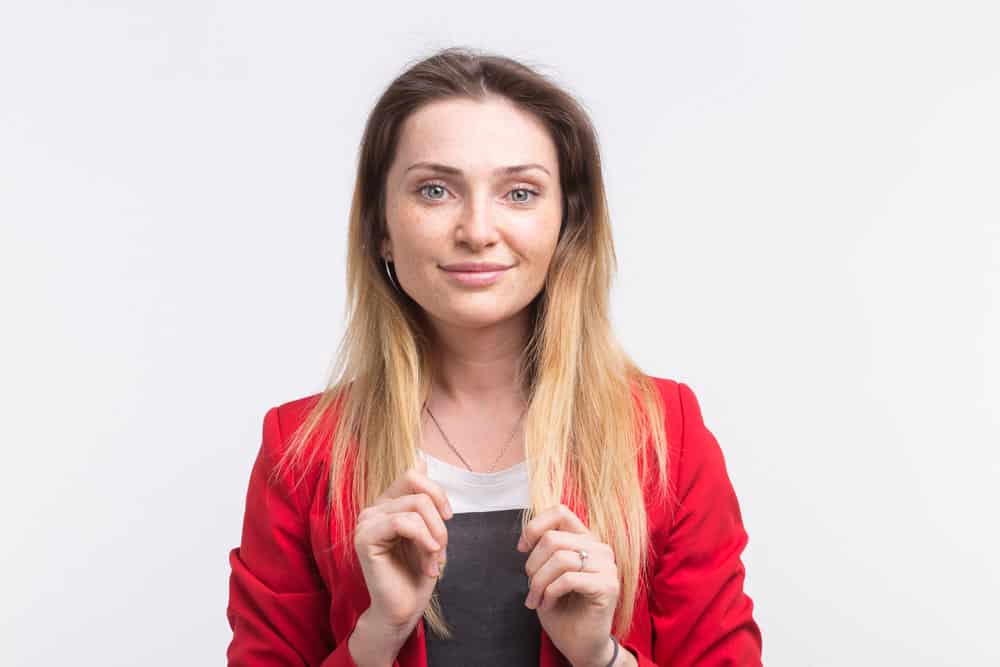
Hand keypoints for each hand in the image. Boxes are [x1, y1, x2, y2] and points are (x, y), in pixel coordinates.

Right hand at [353, 455, 452, 633]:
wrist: (403, 609)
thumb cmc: (416, 573)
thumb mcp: (430, 530)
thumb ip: (423, 498)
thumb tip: (420, 458)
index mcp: (387, 504)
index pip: (413, 474)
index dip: (436, 492)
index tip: (448, 517)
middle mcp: (373, 509)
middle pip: (418, 491)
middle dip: (439, 521)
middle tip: (440, 549)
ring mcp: (366, 522)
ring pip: (415, 506)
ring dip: (434, 536)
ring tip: (433, 561)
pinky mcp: (364, 538)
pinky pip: (402, 522)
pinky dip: (423, 539)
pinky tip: (428, 559)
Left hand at [517, 504, 620, 666]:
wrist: (579, 644)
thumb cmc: (562, 609)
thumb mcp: (546, 573)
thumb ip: (544, 550)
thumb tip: (526, 538)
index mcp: (585, 540)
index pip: (560, 512)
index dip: (534, 526)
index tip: (521, 548)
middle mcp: (599, 548)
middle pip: (553, 538)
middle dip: (532, 565)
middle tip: (530, 587)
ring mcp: (607, 566)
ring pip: (560, 558)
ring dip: (539, 582)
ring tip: (536, 599)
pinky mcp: (608, 586)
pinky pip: (569, 579)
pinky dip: (550, 592)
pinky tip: (548, 604)